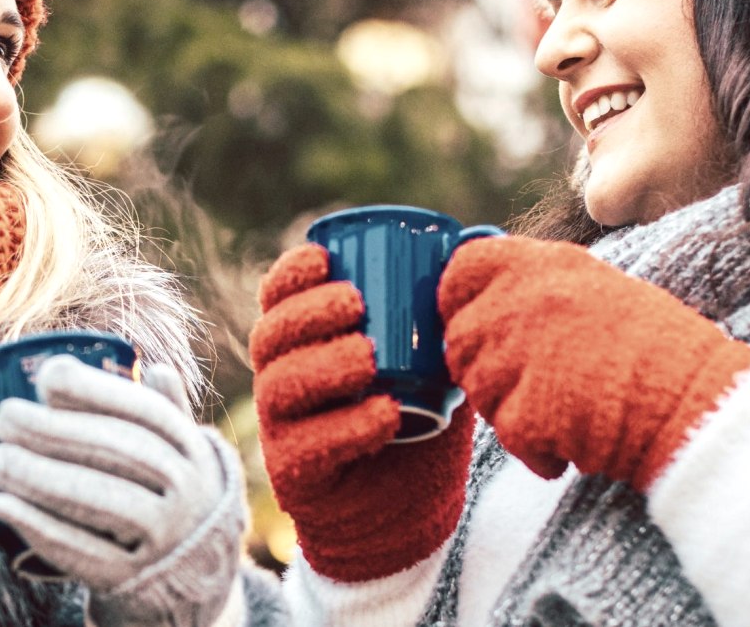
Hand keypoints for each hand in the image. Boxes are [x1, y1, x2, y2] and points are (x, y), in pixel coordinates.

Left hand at [0, 359, 243, 626]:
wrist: (191, 581)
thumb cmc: (169, 501)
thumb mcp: (180, 458)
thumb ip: (165, 414)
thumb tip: (154, 366)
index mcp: (194, 452)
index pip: (147, 413)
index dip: (96, 390)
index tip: (47, 378)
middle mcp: (189, 493)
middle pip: (119, 452)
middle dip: (54, 431)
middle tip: (2, 418)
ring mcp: (164, 539)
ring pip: (99, 500)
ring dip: (38, 476)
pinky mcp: (131, 579)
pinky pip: (80, 551)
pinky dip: (36, 526)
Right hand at [249, 244, 475, 582]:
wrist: (409, 507)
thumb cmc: (418, 419)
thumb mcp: (432, 360)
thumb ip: (443, 312)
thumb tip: (480, 243)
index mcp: (303, 344)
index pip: (276, 299)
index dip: (290, 274)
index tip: (324, 257)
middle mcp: (281, 381)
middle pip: (270, 337)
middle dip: (307, 313)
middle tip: (356, 304)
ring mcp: (283, 429)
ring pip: (282, 387)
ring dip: (325, 365)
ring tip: (370, 357)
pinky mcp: (297, 474)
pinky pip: (310, 446)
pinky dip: (349, 426)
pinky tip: (385, 413)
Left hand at [440, 237, 749, 490]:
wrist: (696, 402)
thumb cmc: (661, 350)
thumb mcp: (599, 289)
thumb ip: (540, 290)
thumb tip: (489, 305)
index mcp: (544, 264)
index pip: (461, 269)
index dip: (458, 300)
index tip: (473, 321)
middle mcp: (523, 301)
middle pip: (460, 339)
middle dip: (485, 368)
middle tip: (532, 385)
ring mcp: (519, 356)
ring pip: (478, 390)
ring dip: (510, 410)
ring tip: (565, 412)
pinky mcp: (525, 410)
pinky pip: (507, 435)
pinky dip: (537, 449)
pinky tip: (575, 442)